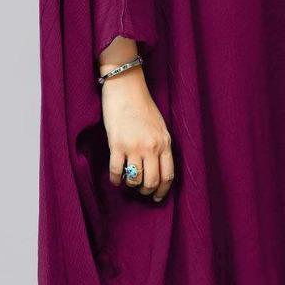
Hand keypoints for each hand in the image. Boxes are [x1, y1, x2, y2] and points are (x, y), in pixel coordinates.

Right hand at [100, 69, 174, 200]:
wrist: (126, 88)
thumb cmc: (142, 106)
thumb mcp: (159, 126)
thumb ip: (160, 145)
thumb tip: (157, 166)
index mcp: (165, 142)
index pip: (168, 175)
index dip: (163, 190)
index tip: (157, 196)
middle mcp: (152, 147)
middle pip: (152, 181)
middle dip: (146, 190)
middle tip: (141, 191)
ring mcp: (134, 146)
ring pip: (135, 179)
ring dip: (131, 185)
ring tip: (128, 182)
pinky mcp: (117, 144)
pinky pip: (117, 171)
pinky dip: (116, 179)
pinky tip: (115, 179)